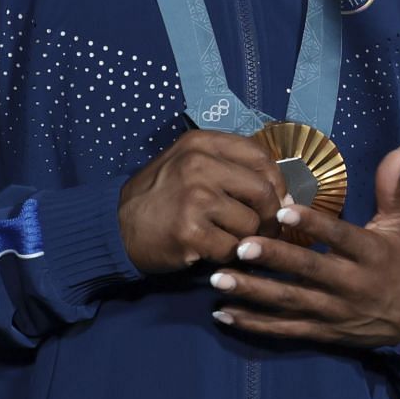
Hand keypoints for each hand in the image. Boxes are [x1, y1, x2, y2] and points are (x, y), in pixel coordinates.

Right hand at [118, 129, 289, 273]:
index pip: (262, 158)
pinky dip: (227, 254)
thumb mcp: (189, 163)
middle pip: (264, 192)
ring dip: (246, 238)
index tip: (278, 200)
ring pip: (251, 224)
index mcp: (201, 143)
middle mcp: (199, 165)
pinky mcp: (189, 231)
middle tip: (264, 229)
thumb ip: (232, 168)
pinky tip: (211, 250)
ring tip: (228, 238)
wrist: (114, 228)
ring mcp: (194, 198)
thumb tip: (284, 196)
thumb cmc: (161, 196)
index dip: (278, 183)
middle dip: (270, 216)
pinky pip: (232, 248)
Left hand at [210, 145, 399, 347]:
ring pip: (289, 301)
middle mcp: (350, 284)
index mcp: (370, 253)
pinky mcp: (321, 331)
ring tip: (217, 279)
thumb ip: (392, 186)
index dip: (312, 224)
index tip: (282, 210)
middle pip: (307, 270)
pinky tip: (224, 314)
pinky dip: (254, 323)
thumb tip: (399, 148)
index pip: (339, 236)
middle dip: (272, 257)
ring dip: (252, 291)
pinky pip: (284, 329)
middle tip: (239, 245)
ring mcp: (333, 311)